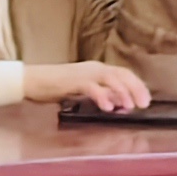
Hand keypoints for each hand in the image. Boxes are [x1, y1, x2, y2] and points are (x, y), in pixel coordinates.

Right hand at [24, 60, 151, 112]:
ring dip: (123, 92)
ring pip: (111, 78)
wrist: (31, 80)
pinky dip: (102, 96)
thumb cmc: (54, 86)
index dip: (137, 86)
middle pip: (122, 74)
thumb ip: (102, 95)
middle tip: (144, 104)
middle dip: (135, 88)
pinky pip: (92, 87)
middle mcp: (94, 68)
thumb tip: (121, 103)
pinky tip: (108, 107)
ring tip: (130, 106)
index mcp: (97, 69)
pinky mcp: (73, 81)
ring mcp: (84, 73)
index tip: (146, 100)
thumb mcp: (83, 91)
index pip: (124, 74)